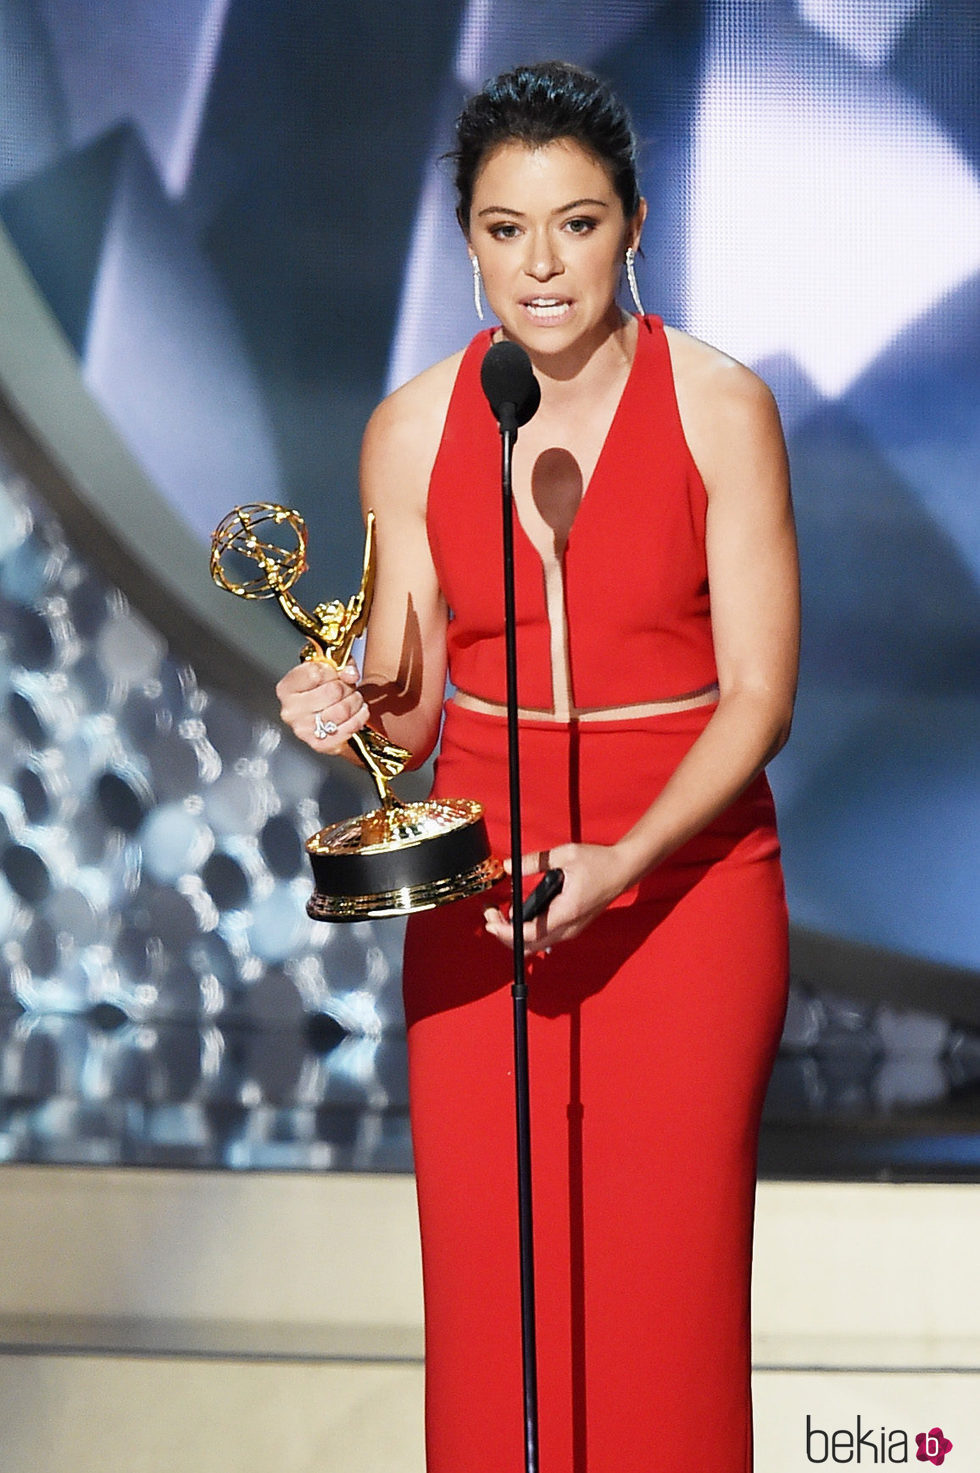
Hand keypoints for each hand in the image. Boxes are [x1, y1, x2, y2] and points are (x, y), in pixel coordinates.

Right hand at [275, 659, 368, 753]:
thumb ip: (342, 664)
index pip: (315, 673)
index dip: (332, 671)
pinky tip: (357, 713)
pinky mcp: (319, 744)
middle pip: (332, 692)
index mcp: (286, 688)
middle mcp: (290, 711)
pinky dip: (359, 718)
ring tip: (353, 699)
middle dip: (347, 687)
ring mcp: (303, 730)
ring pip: (343, 710)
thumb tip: (350, 675)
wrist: (327, 713)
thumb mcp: (331, 667)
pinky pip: (348, 728)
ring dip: (355, 702)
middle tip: (347, 688)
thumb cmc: (325, 688)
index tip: (334, 673)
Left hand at [482, 842, 634, 952]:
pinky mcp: (572, 927)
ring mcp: (571, 930)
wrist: (623, 869)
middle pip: (529, 946)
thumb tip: (508, 866)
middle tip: (490, 915)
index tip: (490, 922)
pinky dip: (527, 931)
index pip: (529, 934)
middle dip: (504, 935)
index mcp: (566, 912)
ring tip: (500, 913)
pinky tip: (518, 913)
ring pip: (536, 945)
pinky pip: (544, 938)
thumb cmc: (598, 862)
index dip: (505, 932)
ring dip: (515, 934)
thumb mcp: (565, 855)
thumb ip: (534, 861)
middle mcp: (568, 928)